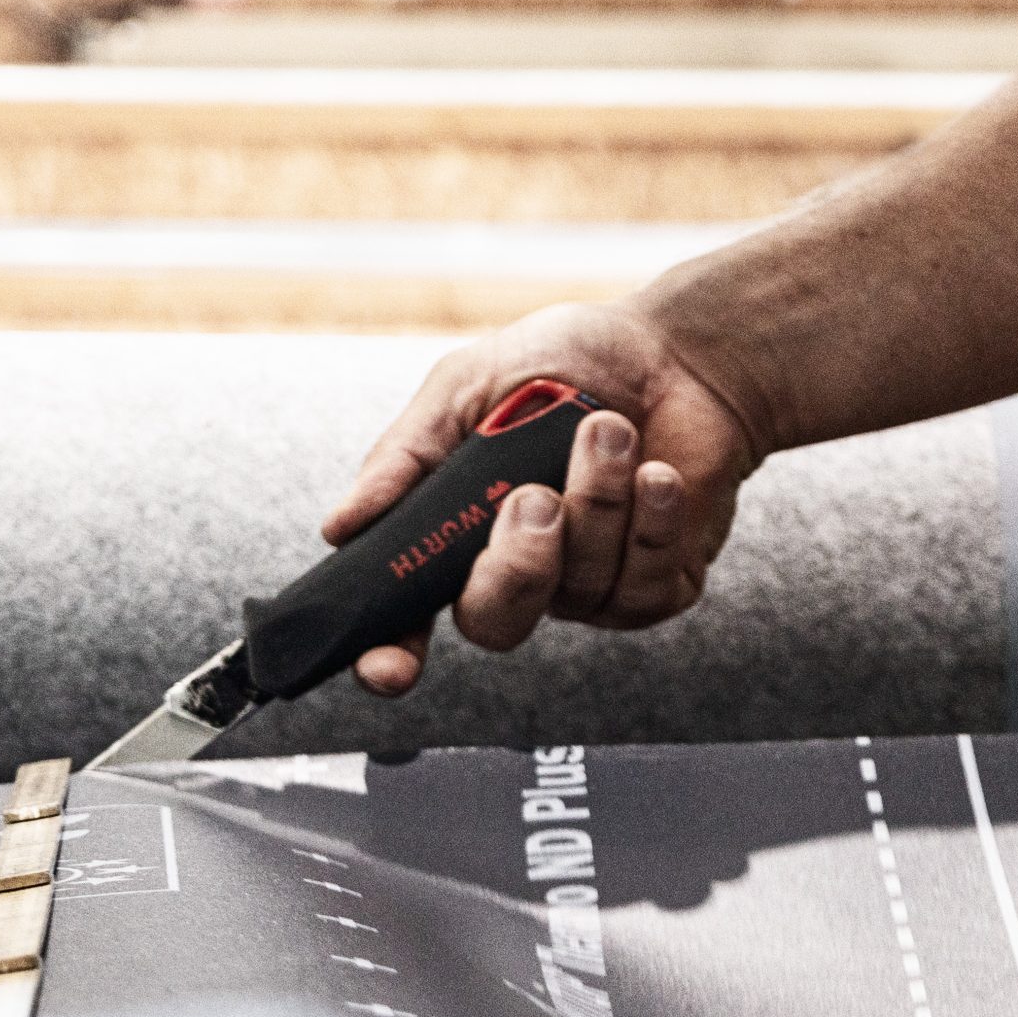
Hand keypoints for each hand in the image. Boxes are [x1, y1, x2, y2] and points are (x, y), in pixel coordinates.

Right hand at [323, 301, 766, 695]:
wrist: (676, 350)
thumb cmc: (567, 364)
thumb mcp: (466, 387)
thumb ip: (407, 455)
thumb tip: (341, 526)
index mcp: (458, 533)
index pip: (410, 618)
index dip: (392, 654)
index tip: (389, 665)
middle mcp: (520, 570)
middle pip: (494, 622)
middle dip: (515, 566)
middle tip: (536, 496)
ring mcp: (589, 587)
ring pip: (577, 591)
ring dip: (595, 500)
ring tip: (609, 427)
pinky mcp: (656, 587)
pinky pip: (642, 587)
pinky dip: (651, 521)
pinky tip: (658, 472)